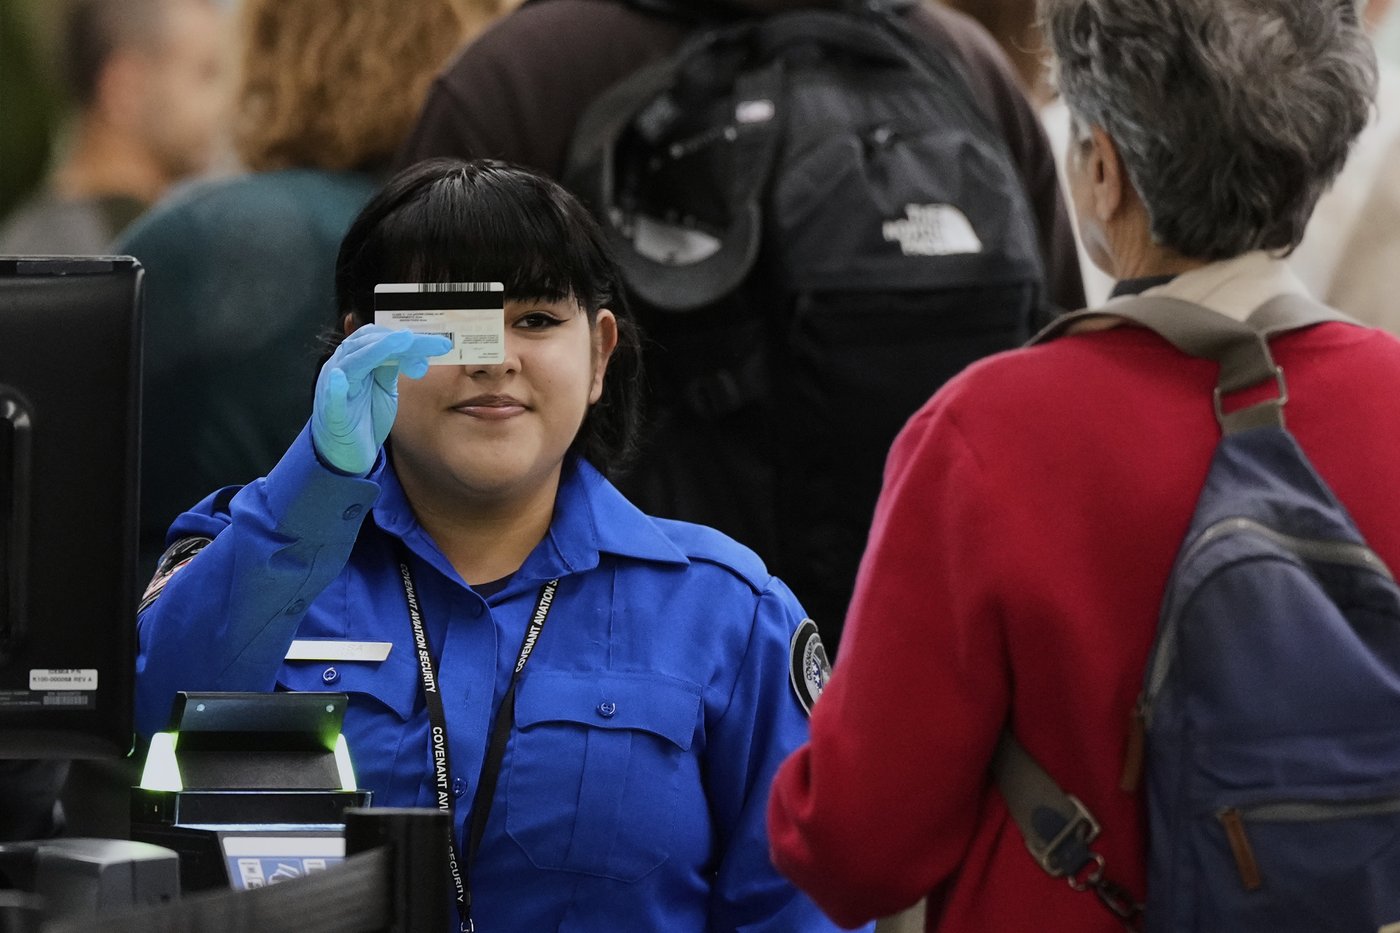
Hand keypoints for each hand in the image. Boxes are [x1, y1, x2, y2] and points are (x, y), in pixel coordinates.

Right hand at [311, 325, 451, 474]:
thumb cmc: (363, 416)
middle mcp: (343, 368)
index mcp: (356, 360)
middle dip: (403, 341)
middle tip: (438, 343)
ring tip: (403, 341)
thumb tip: (413, 349)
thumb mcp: (383, 388)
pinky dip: (336, 388)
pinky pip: (332, 398)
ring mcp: (334, 389)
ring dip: (377, 350)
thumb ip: (392, 367)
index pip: (379, 338)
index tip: (440, 344)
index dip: (407, 338)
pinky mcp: (332, 414)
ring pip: (353, 363)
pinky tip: (342, 378)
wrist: (345, 452)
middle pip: (371, 345)